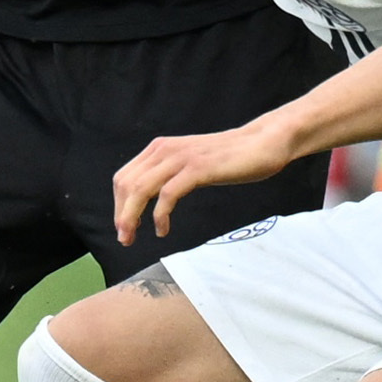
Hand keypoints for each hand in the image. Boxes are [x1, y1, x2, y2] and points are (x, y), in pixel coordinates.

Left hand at [113, 120, 303, 242]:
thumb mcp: (191, 162)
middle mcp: (165, 149)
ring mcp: (181, 158)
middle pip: (127, 184)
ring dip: (132, 217)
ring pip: (141, 189)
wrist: (263, 143)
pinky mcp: (198, 168)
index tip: (124, 226)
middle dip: (120, 214)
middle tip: (125, 238)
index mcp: (160, 148)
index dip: (118, 204)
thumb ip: (170, 173)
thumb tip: (151, 196)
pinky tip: (163, 229)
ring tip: (134, 237)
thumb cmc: (230, 157)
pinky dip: (160, 216)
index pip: (124, 177)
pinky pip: (168, 195)